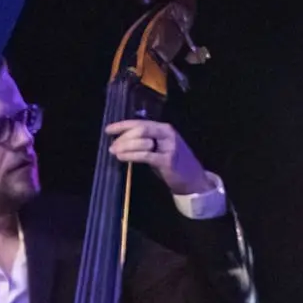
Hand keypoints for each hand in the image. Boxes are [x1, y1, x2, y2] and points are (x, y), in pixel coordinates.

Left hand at [105, 118, 222, 201]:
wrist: (194, 179)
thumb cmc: (175, 163)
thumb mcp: (162, 147)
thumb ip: (146, 141)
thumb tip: (123, 141)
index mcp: (164, 129)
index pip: (140, 123)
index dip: (123, 125)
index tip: (109, 129)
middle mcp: (167, 134)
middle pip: (140, 129)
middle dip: (123, 137)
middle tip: (112, 145)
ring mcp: (169, 146)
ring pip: (141, 141)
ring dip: (125, 146)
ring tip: (114, 152)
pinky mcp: (167, 160)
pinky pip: (145, 155)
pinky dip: (131, 155)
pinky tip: (122, 157)